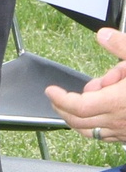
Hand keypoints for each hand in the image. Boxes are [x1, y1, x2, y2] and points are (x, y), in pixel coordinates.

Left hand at [46, 26, 125, 142]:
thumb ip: (122, 47)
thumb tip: (102, 35)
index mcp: (119, 102)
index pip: (79, 107)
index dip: (61, 99)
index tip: (52, 90)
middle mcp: (121, 122)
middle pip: (80, 122)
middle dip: (64, 109)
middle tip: (58, 96)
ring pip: (92, 132)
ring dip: (80, 118)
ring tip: (85, 97)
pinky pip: (107, 136)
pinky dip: (97, 125)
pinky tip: (104, 107)